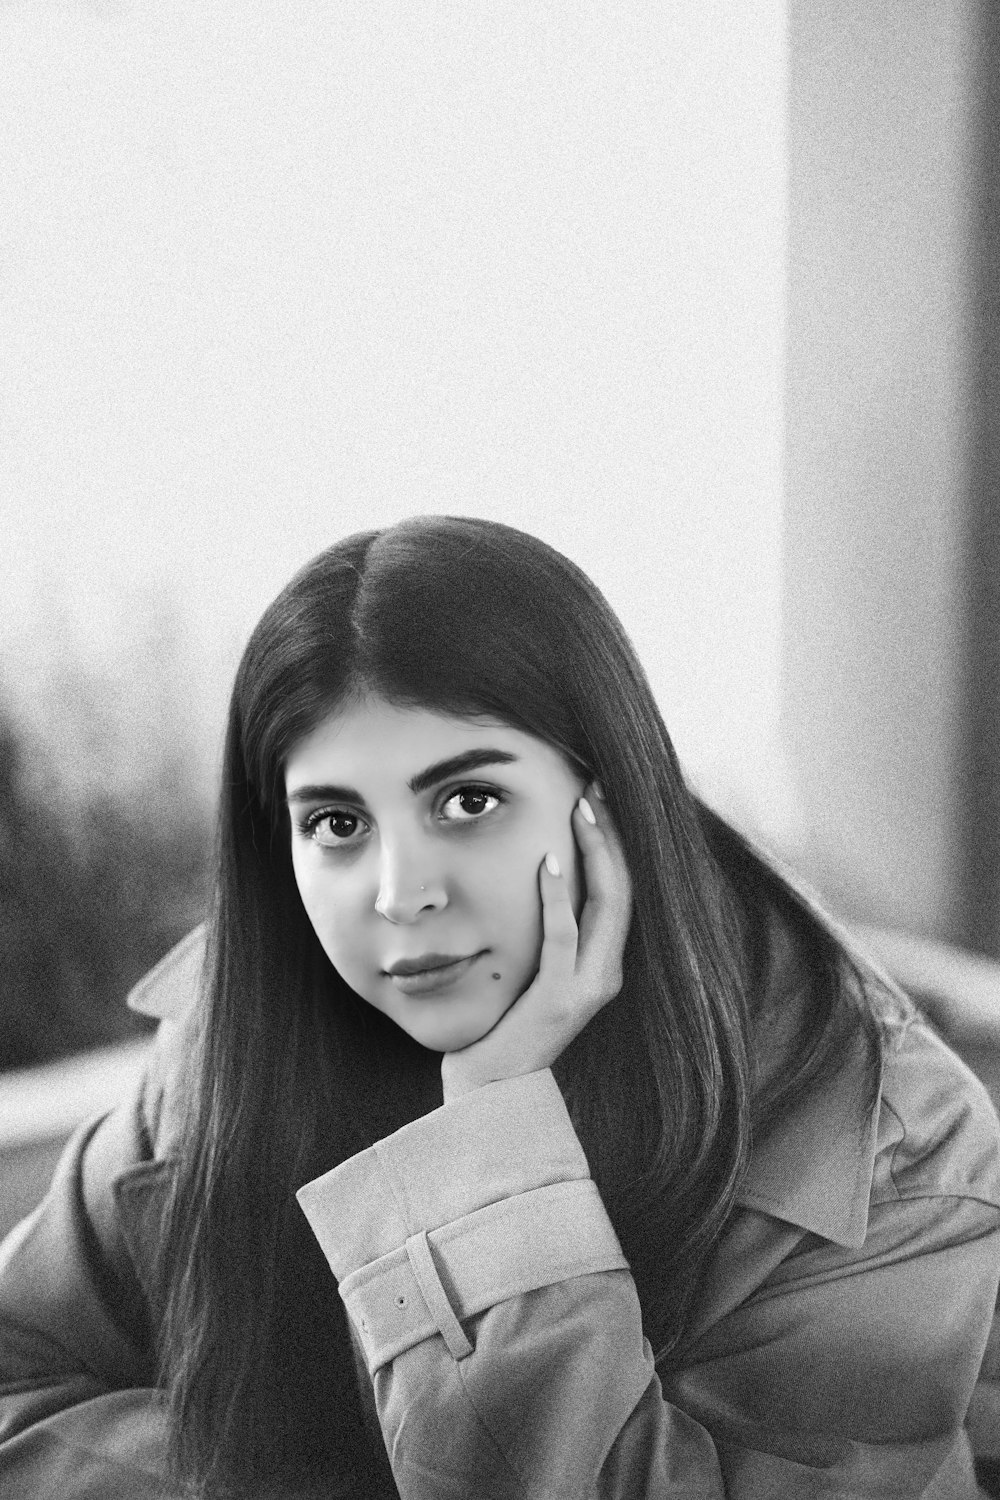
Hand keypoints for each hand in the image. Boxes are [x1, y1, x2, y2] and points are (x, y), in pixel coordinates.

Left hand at [440, 784, 632, 1100]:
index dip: (617, 842)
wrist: (490, 1094)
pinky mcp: (556, 1001)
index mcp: (603, 966)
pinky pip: (563, 938)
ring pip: (606, 907)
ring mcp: (586, 990)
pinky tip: (547, 862)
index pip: (623, 891)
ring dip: (595, 852)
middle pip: (625, 890)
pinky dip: (557, 897)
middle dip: (614, 834)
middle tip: (597, 786)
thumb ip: (545, 931)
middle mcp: (606, 976)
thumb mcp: (531, 970)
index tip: (601, 797)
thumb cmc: (503, 1027)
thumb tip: (536, 870)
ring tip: (582, 808)